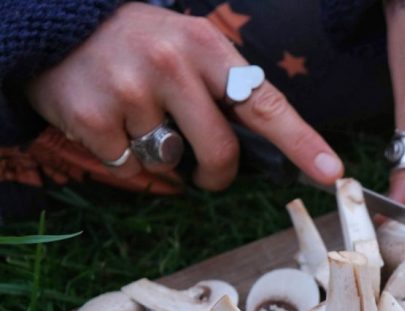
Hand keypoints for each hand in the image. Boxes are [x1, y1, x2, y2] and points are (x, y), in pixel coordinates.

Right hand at [24, 2, 343, 190]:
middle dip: (217, 173)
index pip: (265, 104)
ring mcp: (130, 90)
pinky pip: (129, 166)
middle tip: (205, 171)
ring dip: (161, 155)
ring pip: (170, 162)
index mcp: (206, 47)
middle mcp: (171, 64)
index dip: (301, 143)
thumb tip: (271, 148)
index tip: (332, 172)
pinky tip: (109, 120)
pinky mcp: (93, 116)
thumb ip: (227, 89)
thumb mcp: (190, 47)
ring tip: (137, 116)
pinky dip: (123, 156)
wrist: (54, 25)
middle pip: (220, 151)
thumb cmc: (139, 45)